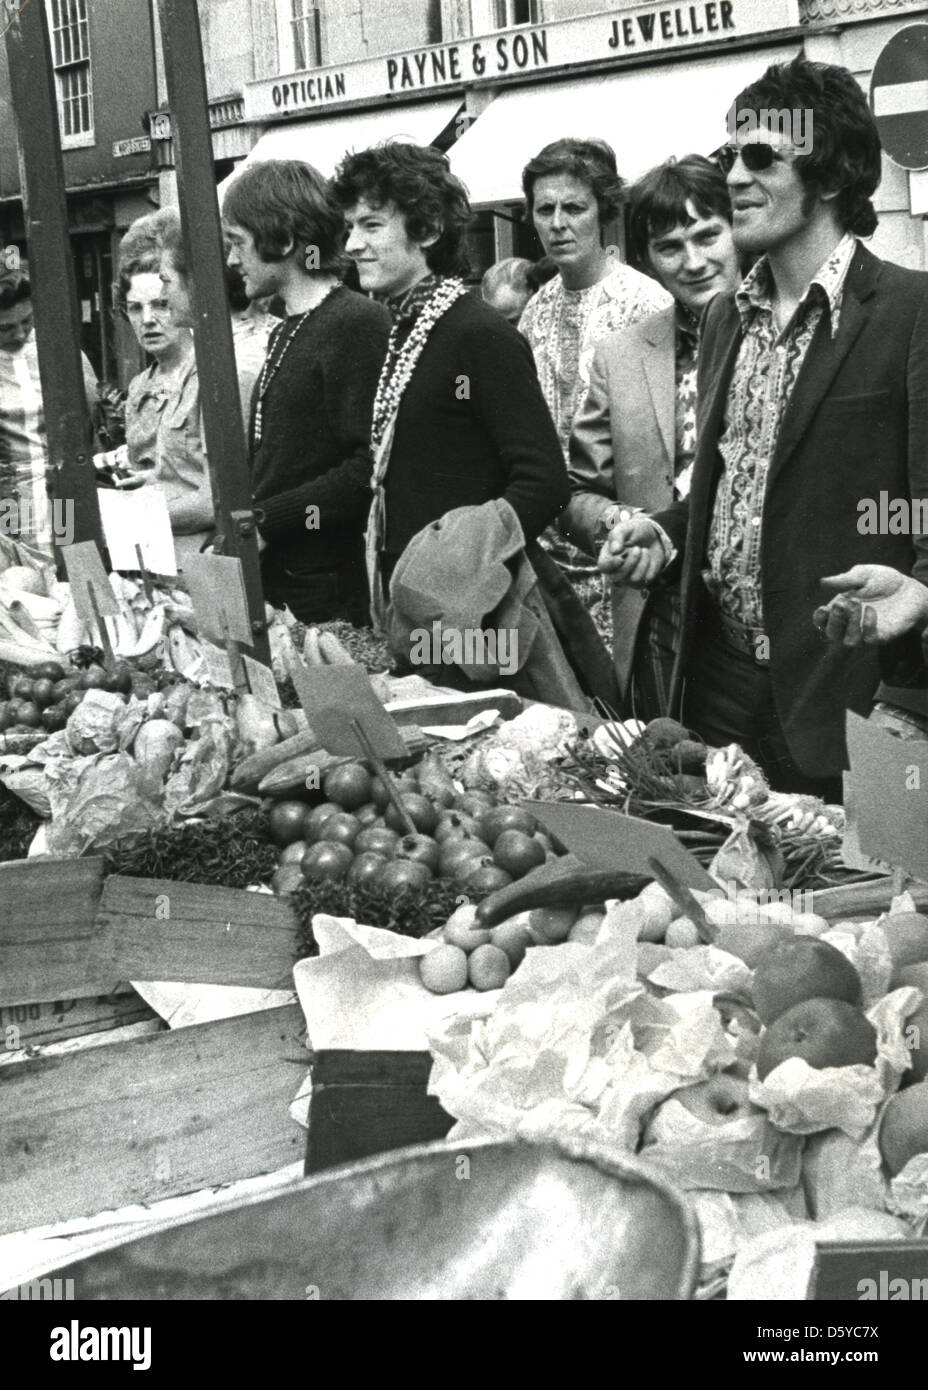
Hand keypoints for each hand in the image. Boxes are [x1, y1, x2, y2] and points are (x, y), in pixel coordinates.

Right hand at [597, 514, 666, 587]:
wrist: (653, 536)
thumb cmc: (634, 532)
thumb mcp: (625, 528)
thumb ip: (617, 536)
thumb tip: (614, 551)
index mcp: (607, 557)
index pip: (603, 566)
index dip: (611, 563)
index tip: (621, 555)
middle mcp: (615, 570)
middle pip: (617, 577)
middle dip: (630, 562)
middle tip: (637, 548)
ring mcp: (628, 577)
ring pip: (633, 579)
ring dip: (642, 562)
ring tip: (644, 550)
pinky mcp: (641, 580)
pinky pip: (645, 579)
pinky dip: (649, 566)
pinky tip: (648, 557)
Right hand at [813, 565, 927, 644]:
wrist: (909, 587)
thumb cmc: (883, 581)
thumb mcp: (863, 575)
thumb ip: (845, 580)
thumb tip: (823, 582)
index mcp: (840, 610)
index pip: (822, 621)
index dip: (819, 618)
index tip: (822, 609)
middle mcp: (849, 624)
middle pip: (832, 634)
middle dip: (834, 620)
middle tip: (840, 604)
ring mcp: (865, 632)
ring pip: (848, 641)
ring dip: (849, 624)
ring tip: (857, 605)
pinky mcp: (881, 636)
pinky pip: (869, 639)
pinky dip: (867, 625)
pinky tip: (871, 609)